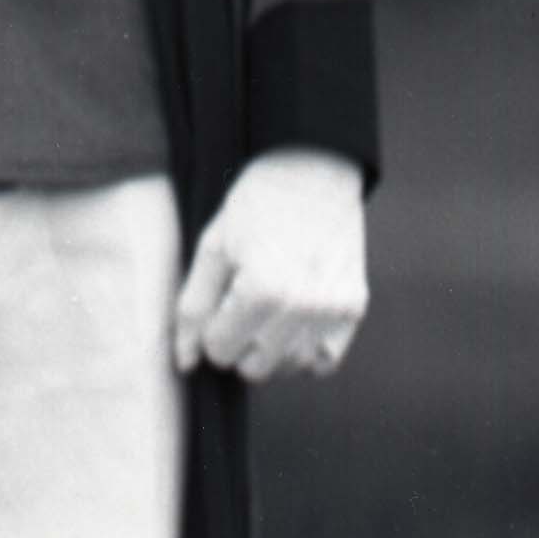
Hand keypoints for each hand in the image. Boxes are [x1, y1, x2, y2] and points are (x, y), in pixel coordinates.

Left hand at [172, 148, 367, 383]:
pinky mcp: (354, 307)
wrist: (313, 169)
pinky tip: (295, 320)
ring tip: (269, 308)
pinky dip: (307, 351)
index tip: (220, 300)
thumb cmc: (256, 205)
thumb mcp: (213, 247)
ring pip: (290, 368)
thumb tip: (184, 364)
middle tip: (243, 304)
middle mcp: (303, 307)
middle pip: (254, 368)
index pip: (219, 351)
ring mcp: (333, 310)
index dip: (212, 328)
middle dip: (239, 343)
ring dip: (272, 349)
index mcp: (262, 291)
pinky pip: (325, 361)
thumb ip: (193, 308)